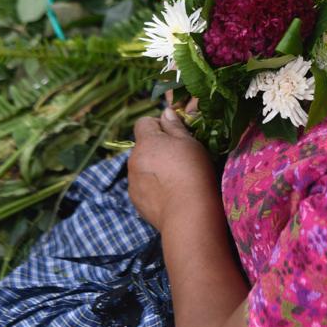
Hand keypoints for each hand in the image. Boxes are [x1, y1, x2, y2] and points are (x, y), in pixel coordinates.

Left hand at [128, 108, 217, 230]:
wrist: (188, 214)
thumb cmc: (193, 173)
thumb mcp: (190, 143)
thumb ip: (175, 126)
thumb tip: (165, 112)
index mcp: (146, 141)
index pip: (143, 122)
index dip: (159, 126)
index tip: (175, 136)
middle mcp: (133, 159)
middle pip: (143, 146)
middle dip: (157, 149)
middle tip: (179, 159)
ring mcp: (132, 181)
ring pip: (142, 167)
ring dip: (154, 168)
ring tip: (175, 180)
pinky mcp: (135, 200)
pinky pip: (142, 186)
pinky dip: (153, 187)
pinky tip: (169, 194)